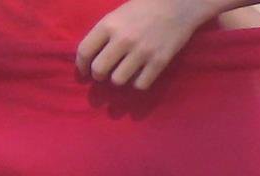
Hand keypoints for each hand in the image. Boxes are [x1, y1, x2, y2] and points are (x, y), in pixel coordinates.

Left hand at [78, 0, 217, 90]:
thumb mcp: (118, 14)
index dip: (81, 65)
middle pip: (99, 69)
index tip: (84, 70)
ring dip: (118, 79)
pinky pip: (140, 84)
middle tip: (103, 75)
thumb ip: (104, 33)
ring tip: (122, 74)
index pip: (85, 51)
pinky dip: (137, 83)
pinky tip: (139, 75)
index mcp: (109, 24)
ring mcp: (142, 52)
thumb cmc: (145, 7)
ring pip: (118, 79)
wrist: (177, 6)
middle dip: (98, 76)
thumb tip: (92, 56)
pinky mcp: (159, 62)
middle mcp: (123, 40)